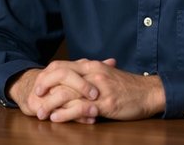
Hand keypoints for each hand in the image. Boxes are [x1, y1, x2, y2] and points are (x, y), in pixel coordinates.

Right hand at [6, 61, 100, 123]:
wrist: (28, 91)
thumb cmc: (56, 84)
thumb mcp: (73, 74)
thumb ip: (92, 69)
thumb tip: (112, 61)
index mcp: (59, 68)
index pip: (74, 65)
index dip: (89, 70)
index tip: (104, 78)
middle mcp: (50, 76)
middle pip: (64, 75)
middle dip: (81, 85)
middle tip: (94, 95)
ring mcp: (43, 91)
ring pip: (60, 96)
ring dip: (78, 106)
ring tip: (94, 113)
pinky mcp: (37, 106)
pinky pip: (55, 112)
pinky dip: (72, 118)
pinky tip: (86, 121)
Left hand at [11, 59, 165, 122]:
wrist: (149, 92)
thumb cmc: (128, 86)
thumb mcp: (106, 75)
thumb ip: (89, 76)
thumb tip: (73, 80)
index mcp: (91, 65)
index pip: (61, 66)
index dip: (46, 75)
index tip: (38, 86)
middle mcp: (92, 73)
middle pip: (59, 76)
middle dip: (43, 88)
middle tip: (34, 100)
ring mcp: (98, 88)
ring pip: (66, 92)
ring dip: (50, 104)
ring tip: (41, 113)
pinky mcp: (104, 103)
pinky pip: (79, 107)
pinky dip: (65, 113)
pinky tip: (56, 118)